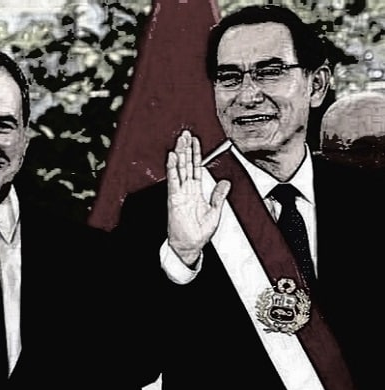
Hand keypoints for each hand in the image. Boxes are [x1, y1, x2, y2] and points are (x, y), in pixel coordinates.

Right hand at [167, 130, 230, 264]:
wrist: (190, 245)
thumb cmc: (199, 232)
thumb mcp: (215, 212)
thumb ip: (219, 196)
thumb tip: (226, 182)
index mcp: (196, 191)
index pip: (196, 168)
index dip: (196, 154)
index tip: (195, 141)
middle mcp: (186, 190)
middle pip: (186, 164)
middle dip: (186, 148)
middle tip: (185, 134)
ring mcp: (179, 193)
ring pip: (179, 169)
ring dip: (179, 154)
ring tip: (179, 140)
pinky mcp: (174, 198)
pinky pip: (173, 180)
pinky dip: (172, 168)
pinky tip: (172, 157)